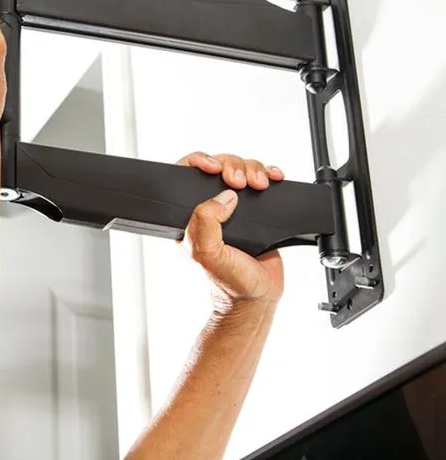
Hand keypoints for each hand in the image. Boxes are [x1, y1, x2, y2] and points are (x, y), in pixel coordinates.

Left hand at [177, 152, 284, 307]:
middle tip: (239, 182)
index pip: (187, 176)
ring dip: (252, 169)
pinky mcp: (257, 209)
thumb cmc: (228, 281)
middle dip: (231, 165)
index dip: (199, 162)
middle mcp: (212, 208)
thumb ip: (205, 222)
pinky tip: (272, 178)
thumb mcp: (206, 252)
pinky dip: (269, 173)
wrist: (257, 297)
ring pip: (241, 169)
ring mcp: (235, 207)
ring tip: (259, 185)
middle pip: (219, 166)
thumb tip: (223, 196)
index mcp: (191, 215)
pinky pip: (261, 180)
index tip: (212, 166)